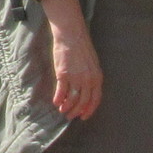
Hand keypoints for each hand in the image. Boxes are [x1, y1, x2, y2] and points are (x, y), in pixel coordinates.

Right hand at [42, 0, 102, 120]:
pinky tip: (55, 102)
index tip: (83, 116)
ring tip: (62, 110)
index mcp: (97, 77)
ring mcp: (76, 78)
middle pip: (83, 102)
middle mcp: (88, 80)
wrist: (71, 35)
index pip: (95, 99)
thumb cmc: (81, 47)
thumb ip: (91, 77)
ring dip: (66, 107)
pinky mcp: (63, 74)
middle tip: (70, 116)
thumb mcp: (92, 64)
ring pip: (72, 99)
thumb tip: (86, 91)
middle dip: (76, 111)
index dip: (89, 110)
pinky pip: (61, 92)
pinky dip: (58, 99)